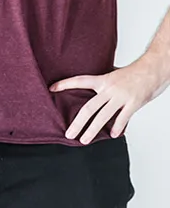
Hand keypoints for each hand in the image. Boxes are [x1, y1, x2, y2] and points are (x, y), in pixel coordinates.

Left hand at [52, 56, 169, 142]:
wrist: (155, 67)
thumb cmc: (136, 72)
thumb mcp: (115, 74)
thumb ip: (104, 83)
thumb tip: (93, 90)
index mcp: (104, 80)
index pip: (80, 81)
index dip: (65, 84)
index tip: (51, 88)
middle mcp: (110, 89)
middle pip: (89, 108)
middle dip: (77, 123)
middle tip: (69, 134)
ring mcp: (122, 96)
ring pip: (103, 116)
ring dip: (92, 130)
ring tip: (84, 140)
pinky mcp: (134, 102)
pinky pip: (123, 118)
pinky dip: (117, 128)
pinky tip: (112, 135)